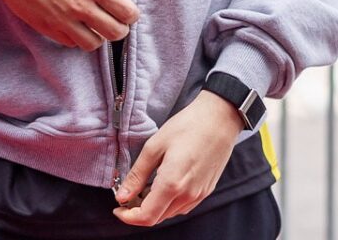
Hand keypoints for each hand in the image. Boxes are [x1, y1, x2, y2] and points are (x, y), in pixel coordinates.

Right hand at [0, 0, 137, 50]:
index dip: (131, 14)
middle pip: (116, 33)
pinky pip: (72, 43)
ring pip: (94, 44)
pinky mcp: (49, 29)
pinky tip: (74, 25)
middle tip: (114, 21)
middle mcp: (81, 6)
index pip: (127, 12)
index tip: (127, 10)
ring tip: (93, 25)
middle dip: (120, 28)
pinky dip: (77, 38)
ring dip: (98, 36)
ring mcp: (64, 20)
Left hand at [112, 91, 241, 226]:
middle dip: (138, 211)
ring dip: (154, 207)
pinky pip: (182, 206)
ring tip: (145, 186)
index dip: (128, 217)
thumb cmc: (187, 126)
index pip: (146, 216)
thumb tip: (122, 196)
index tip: (118, 207)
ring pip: (170, 214)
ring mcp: (199, 194)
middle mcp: (187, 195)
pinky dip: (168, 203)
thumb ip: (137, 175)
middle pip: (157, 218)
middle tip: (129, 194)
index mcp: (172, 184)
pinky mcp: (206, 191)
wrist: (220, 118)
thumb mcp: (154, 146)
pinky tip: (163, 185)